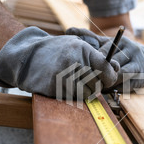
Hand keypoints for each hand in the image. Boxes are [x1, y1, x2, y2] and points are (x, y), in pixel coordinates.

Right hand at [0, 26, 118, 99]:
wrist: (27, 56)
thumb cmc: (57, 51)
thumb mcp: (77, 45)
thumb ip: (98, 57)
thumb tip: (117, 68)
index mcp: (82, 50)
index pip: (106, 69)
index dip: (110, 76)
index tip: (108, 78)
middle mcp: (74, 62)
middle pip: (98, 84)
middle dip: (96, 85)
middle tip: (87, 80)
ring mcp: (64, 76)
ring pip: (87, 94)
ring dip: (85, 91)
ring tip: (74, 81)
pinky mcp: (55, 89)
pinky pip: (74, 98)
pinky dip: (73, 95)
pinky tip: (64, 85)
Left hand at [65, 27, 143, 91]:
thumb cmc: (122, 53)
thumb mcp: (108, 44)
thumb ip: (90, 38)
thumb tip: (69, 30)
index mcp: (121, 41)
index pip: (103, 51)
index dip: (92, 61)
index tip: (82, 68)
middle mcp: (131, 49)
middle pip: (111, 64)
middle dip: (98, 73)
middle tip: (86, 80)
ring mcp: (138, 62)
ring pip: (117, 75)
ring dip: (107, 82)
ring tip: (96, 85)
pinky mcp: (142, 75)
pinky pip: (125, 84)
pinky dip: (115, 87)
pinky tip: (108, 89)